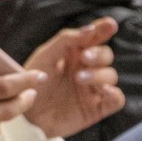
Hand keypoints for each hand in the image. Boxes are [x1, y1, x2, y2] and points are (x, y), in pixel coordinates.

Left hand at [22, 17, 125, 138]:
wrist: (25, 116)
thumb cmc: (33, 83)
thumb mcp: (45, 56)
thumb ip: (65, 40)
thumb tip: (89, 29)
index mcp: (75, 53)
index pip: (94, 38)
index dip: (103, 29)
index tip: (109, 24)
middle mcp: (87, 69)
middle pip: (106, 55)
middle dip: (99, 54)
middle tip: (85, 57)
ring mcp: (93, 89)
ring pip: (111, 76)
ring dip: (99, 74)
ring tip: (79, 79)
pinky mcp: (97, 108)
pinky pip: (116, 99)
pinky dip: (114, 94)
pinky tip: (104, 91)